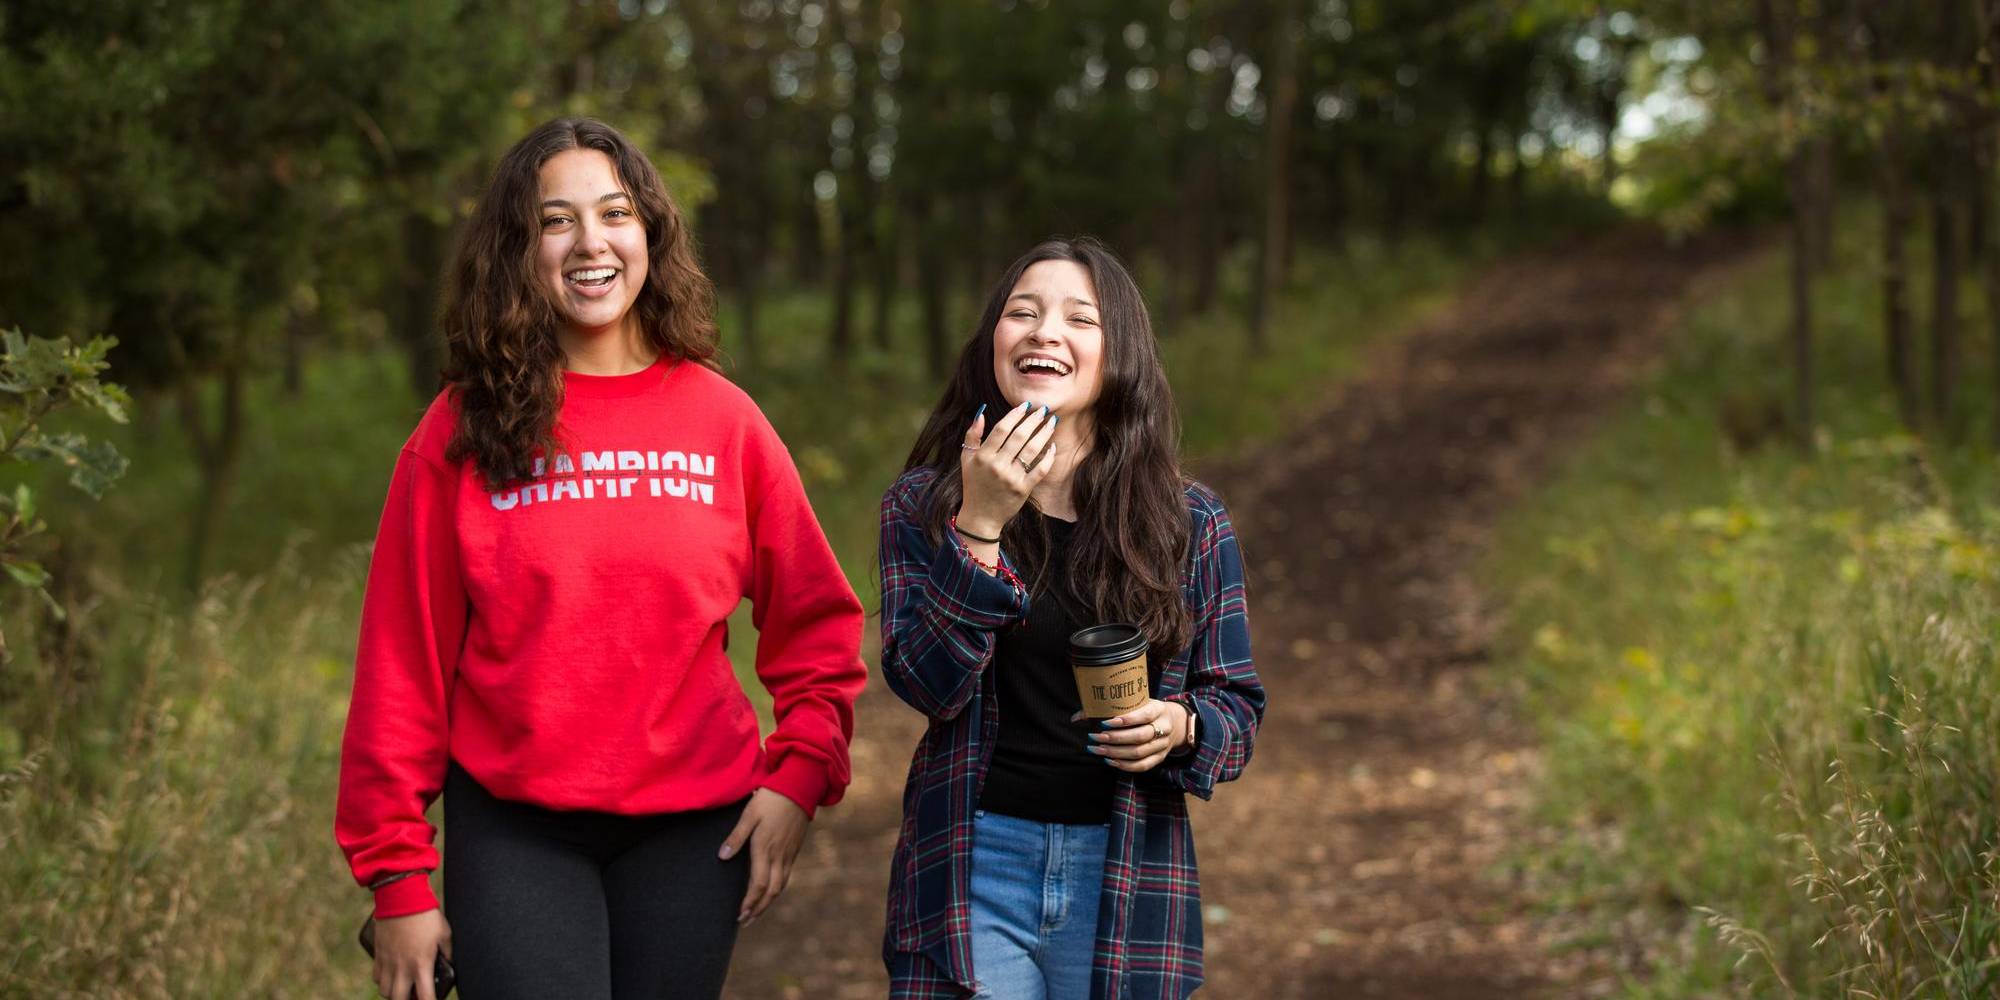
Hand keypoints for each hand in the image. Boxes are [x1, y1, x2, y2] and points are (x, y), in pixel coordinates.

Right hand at [373, 908, 450, 999]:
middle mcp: (402, 968)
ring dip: (394, 992)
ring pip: (385, 991)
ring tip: (405, 986)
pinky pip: (376, 976)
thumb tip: (449, 964)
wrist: (401, 897)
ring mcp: (387, 961)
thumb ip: (447, 952)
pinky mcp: (378, 953)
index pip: (425, 997)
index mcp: (421, 965)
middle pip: (399, 999)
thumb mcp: (444, 934)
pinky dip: (383, 980)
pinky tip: (393, 974)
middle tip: (417, 995)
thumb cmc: (426, 915)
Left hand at [718, 788, 809, 924]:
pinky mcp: (794, 849)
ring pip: (781, 885)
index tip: (739, 915)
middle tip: (746, 921)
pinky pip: (787, 875)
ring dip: (768, 901)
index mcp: (765, 848)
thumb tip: (722, 857)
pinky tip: (770, 890)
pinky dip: (777, 889)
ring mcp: (789, 853)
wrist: (799, 787)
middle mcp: (779, 855)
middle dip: (759, 909)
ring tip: (756, 911)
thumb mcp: (748, 814)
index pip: (757, 884)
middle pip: (771, 891)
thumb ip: (736, 837)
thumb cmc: (771, 799)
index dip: (749, 902)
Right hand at [956, 401, 1058, 537]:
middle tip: (1043, 409)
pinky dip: (1048, 457)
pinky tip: (1052, 445)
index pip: (1001, 429)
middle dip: (1033, 420)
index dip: (1014, 415)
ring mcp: (1011, 478)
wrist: (980, 516)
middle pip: (1019, 437)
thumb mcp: (966, 459)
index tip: (1025, 405)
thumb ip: (972, 436)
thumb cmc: (973, 484)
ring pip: (1031, 450)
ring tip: (1051, 422)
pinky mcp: (1023, 489)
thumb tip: (982, 413)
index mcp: (983, 456)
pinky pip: (1040, 470)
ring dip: (1043, 434)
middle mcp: (997, 466)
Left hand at [1085, 699, 1190, 772]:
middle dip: (1116, 738)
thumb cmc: (1144, 710)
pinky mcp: (1160, 758)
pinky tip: (1110, 761)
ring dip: (1116, 753)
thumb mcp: (1134, 703)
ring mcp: (1163, 745)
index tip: (1105, 722)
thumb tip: (1076, 718)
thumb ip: (1107, 708)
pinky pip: (1143, 766)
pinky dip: (1125, 765)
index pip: (1144, 715)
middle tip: (1096, 737)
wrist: (1172, 722)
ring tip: (1097, 749)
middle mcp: (1165, 727)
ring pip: (1140, 752)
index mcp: (1159, 709)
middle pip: (1141, 736)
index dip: (1126, 720)